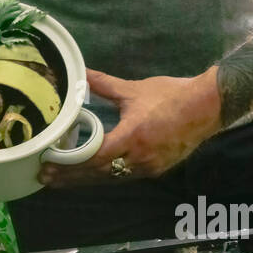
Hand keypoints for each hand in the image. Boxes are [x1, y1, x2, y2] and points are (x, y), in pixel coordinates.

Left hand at [38, 66, 221, 188]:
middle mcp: (140, 158)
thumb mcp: (134, 89)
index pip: (95, 157)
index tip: (49, 163)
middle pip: (99, 174)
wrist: (207, 106)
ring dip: (85, 180)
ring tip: (60, 180)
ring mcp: (149, 167)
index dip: (69, 164)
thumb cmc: (171, 95)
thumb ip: (104, 84)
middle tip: (44, 178)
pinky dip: (105, 177)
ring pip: (111, 179)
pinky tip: (90, 175)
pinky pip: (124, 177)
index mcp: (133, 136)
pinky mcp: (156, 170)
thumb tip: (81, 73)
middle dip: (70, 178)